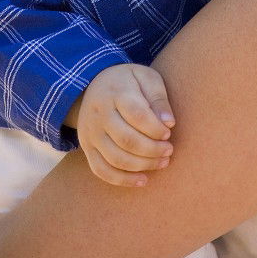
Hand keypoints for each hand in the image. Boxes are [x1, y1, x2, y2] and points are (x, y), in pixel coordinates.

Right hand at [75, 63, 175, 186]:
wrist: (93, 84)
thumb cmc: (128, 82)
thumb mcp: (145, 77)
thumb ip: (158, 97)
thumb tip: (169, 123)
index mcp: (115, 92)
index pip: (137, 115)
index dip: (155, 128)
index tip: (168, 132)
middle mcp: (99, 114)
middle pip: (126, 140)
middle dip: (152, 150)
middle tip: (169, 150)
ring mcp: (90, 132)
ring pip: (115, 158)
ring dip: (142, 165)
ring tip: (162, 163)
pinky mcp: (87, 147)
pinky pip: (101, 170)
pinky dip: (122, 180)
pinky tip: (143, 180)